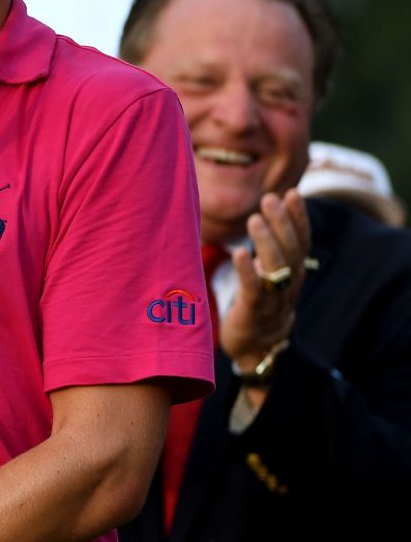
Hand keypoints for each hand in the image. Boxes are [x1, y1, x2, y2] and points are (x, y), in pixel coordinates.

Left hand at [219, 188, 309, 367]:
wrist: (259, 350)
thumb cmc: (262, 303)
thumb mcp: (271, 274)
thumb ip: (273, 249)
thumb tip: (270, 213)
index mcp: (295, 273)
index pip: (302, 241)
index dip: (299, 217)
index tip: (292, 192)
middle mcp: (289, 284)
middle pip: (291, 250)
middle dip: (282, 223)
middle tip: (270, 198)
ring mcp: (273, 299)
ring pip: (276, 267)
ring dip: (266, 241)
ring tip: (254, 218)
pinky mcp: (254, 312)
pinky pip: (253, 289)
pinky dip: (247, 271)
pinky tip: (239, 252)